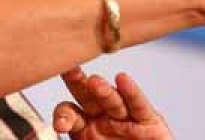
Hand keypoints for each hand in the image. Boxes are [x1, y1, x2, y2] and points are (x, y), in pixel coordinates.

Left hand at [53, 67, 171, 138]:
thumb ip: (79, 137)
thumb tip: (55, 138)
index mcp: (84, 128)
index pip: (68, 113)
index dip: (63, 116)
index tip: (60, 125)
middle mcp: (102, 119)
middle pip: (87, 97)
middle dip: (77, 82)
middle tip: (69, 71)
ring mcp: (125, 118)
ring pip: (112, 101)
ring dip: (104, 91)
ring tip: (95, 83)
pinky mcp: (149, 121)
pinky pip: (138, 106)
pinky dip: (131, 92)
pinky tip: (123, 80)